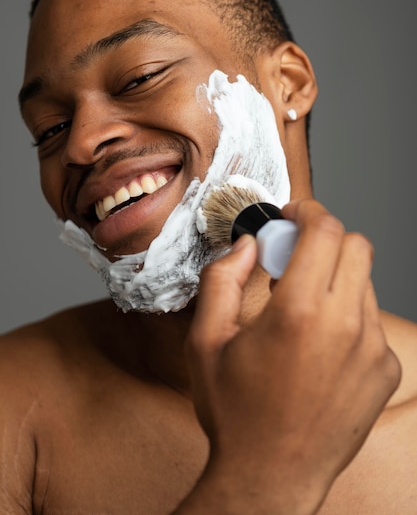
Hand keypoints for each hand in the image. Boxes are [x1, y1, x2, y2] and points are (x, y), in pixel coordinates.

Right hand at [180, 200, 400, 513]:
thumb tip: (246, 246)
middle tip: (295, 260)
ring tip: (303, 309)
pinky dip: (347, 317)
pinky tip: (319, 345)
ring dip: (335, 279)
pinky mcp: (384, 371)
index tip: (292, 217)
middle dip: (325, 240)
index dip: (308, 212)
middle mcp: (345, 326)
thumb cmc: (235, 411)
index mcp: (299, 312)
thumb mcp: (206, 341)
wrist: (270, 477)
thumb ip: (221, 279)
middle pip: (356, 246)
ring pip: (364, 282)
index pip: (325, 231)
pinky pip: (371, 322)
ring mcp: (372, 350)